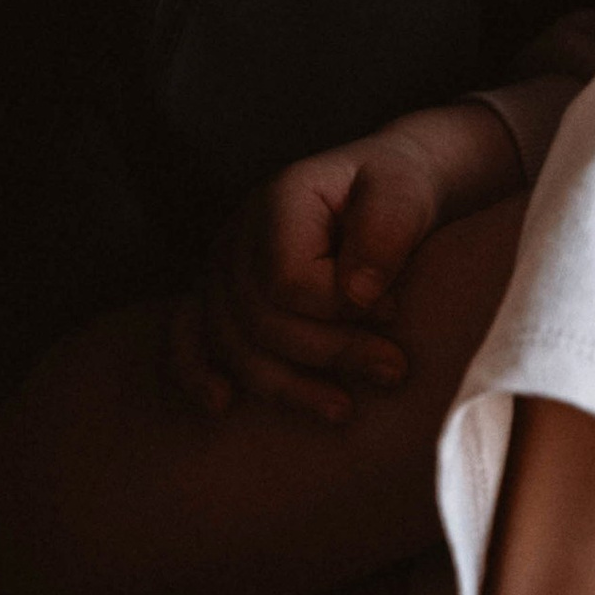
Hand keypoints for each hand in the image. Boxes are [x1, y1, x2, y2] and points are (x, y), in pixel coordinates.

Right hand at [168, 101, 521, 425]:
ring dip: (287, 386)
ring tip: (346, 410)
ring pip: (230, 343)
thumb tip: (356, 294)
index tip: (396, 312)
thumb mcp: (407, 192)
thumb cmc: (399, 188)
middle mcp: (239, 234)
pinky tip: (222, 405)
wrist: (387, 184)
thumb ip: (386, 231)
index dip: (338, 309)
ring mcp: (222, 267)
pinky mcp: (220, 295)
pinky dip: (198, 373)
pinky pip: (187, 336)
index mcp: (279, 201)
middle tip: (396, 370)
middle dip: (330, 353)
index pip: (286, 280)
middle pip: (259, 320)